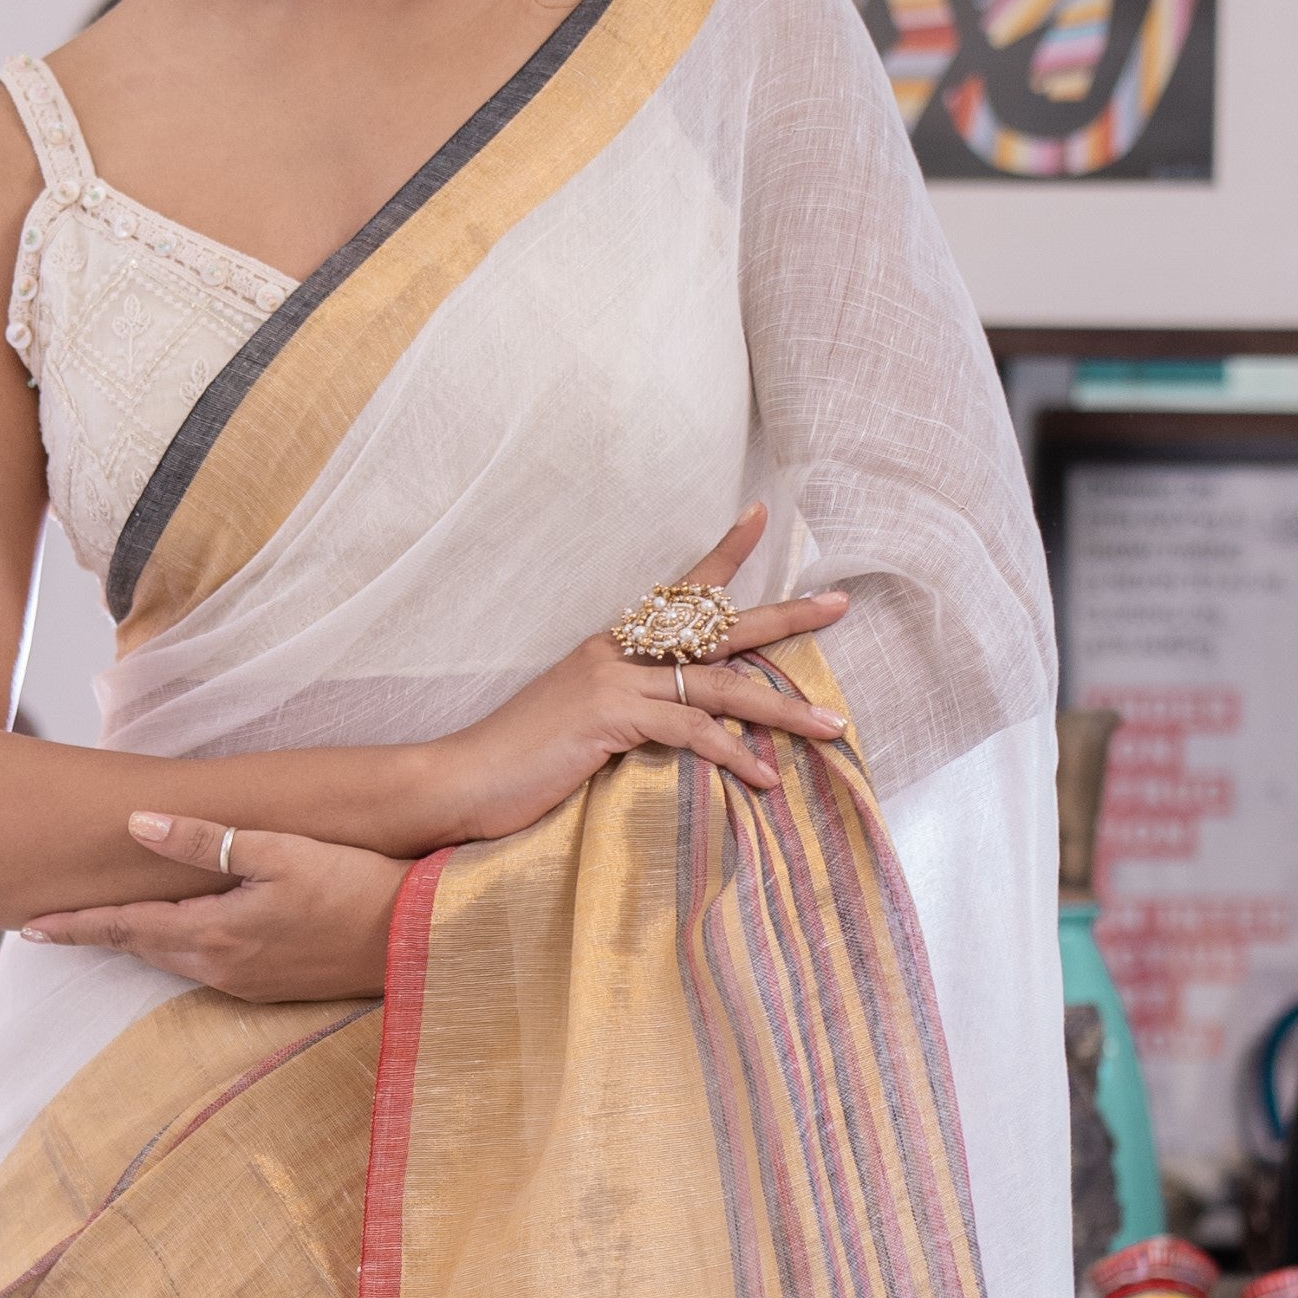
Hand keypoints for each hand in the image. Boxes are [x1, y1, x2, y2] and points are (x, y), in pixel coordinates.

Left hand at [14, 813, 406, 1001]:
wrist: (415, 940)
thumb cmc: (354, 885)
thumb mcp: (277, 852)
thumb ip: (204, 840)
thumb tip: (138, 823)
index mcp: (213, 935)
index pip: (125, 929)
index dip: (76, 926)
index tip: (27, 928)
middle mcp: (221, 969)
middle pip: (141, 949)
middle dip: (96, 936)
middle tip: (49, 927)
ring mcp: (247, 984)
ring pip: (172, 960)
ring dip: (135, 944)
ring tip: (101, 929)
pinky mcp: (271, 987)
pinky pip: (205, 967)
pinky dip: (176, 949)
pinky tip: (175, 937)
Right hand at [418, 510, 851, 846]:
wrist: (458, 780)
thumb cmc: (515, 763)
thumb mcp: (580, 729)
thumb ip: (627, 717)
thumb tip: (675, 727)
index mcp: (610, 649)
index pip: (678, 593)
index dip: (723, 556)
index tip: (762, 518)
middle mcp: (617, 654)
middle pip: (718, 626)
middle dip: (785, 617)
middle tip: (840, 603)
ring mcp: (615, 683)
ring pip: (721, 685)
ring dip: (783, 709)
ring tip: (832, 726)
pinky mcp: (612, 719)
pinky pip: (693, 732)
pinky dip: (734, 756)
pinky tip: (766, 779)